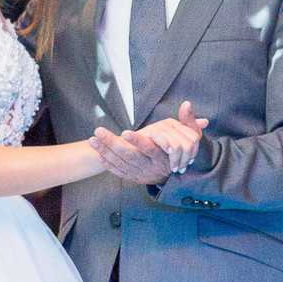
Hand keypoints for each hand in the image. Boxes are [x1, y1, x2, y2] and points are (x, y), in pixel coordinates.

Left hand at [89, 101, 207, 183]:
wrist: (177, 177)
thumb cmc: (183, 154)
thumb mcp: (191, 138)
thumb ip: (188, 121)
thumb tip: (187, 103)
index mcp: (163, 157)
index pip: (149, 148)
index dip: (137, 141)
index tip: (124, 132)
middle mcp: (151, 168)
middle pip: (129, 156)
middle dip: (112, 144)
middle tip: (98, 132)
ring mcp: (141, 174)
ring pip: (120, 163)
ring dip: (105, 151)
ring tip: (92, 139)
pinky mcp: (134, 178)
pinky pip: (119, 172)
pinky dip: (108, 164)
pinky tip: (98, 155)